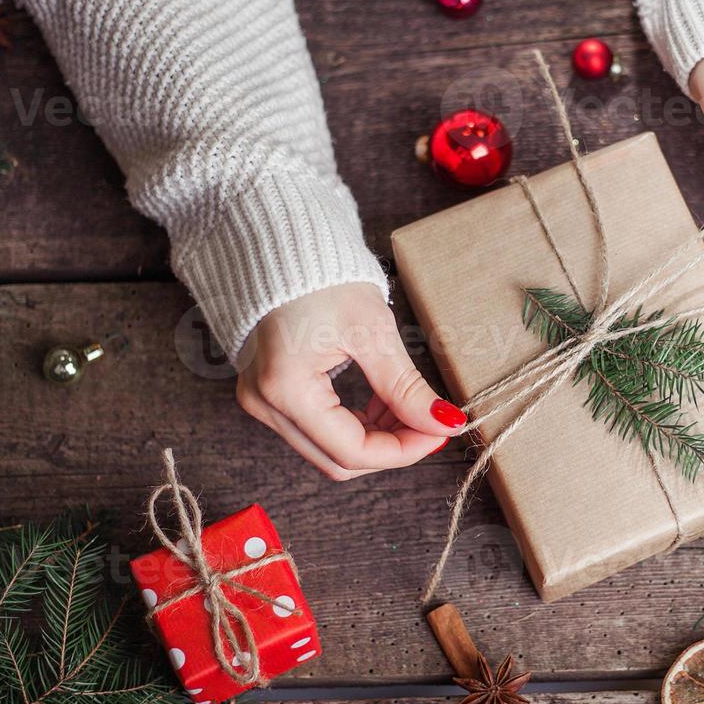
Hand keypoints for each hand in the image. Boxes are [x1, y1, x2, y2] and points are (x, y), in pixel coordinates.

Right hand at [235, 283, 464, 480]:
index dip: (403, 450)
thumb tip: (443, 423)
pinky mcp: (267, 392)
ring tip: (406, 406)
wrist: (283, 244)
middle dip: (391, 447)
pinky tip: (380, 402)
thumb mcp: (372, 331)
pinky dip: (353, 424)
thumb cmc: (323, 277)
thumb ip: (405, 387)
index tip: (440, 432)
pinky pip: (316, 429)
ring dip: (374, 437)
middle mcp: (264, 404)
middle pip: (336, 459)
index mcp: (284, 389)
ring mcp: (260, 401)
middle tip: (430, 424)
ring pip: (327, 448)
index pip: (351, 451)